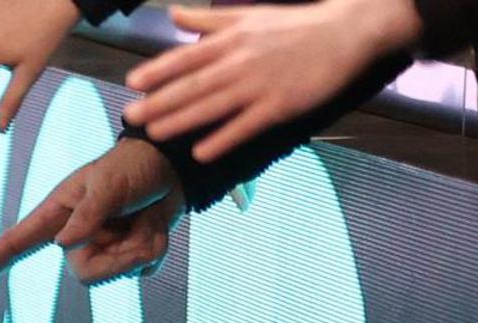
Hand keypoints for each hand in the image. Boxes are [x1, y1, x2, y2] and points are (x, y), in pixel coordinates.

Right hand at [0, 137, 181, 290]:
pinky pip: (140, 272)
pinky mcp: (125, 256)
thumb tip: (62, 245)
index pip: (16, 243)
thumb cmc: (133, 167)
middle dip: (120, 255)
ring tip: (149, 219)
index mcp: (57, 215)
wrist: (173, 168)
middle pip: (86, 273)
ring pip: (116, 275)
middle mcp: (73, 237)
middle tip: (142, 227)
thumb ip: (89, 213)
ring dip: (143, 247)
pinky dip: (156, 251)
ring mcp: (99, 248)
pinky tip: (156, 228)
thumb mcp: (109, 182)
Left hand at [127, 0, 421, 164]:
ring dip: (181, 121)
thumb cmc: (296, 25)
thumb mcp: (250, 15)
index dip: (159, 70)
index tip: (133, 82)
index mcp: (233, 39)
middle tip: (129, 116)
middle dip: (159, 101)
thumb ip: (209, 20)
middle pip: (194, 84)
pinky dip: (222, 139)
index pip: (189, 55)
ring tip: (153, 135)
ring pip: (213, 106)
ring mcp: (261, 85)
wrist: (348, 32)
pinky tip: (200, 153)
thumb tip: (174, 15)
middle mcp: (242, 61)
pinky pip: (245, 125)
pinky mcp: (281, 106)